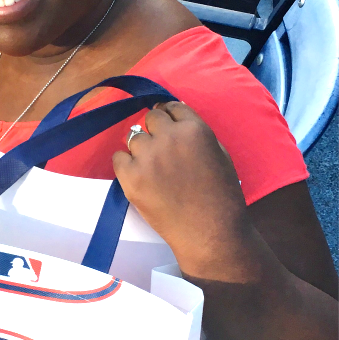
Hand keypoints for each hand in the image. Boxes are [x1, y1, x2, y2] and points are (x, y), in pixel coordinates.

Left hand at [112, 102, 250, 278]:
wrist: (209, 231)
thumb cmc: (222, 196)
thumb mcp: (219, 154)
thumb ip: (198, 135)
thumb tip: (176, 122)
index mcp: (195, 130)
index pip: (172, 108)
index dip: (168, 116)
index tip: (165, 126)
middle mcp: (169, 137)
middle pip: (150, 118)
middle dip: (154, 129)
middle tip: (158, 147)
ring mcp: (147, 156)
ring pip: (133, 137)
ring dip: (139, 147)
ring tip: (149, 165)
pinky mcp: (130, 176)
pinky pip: (118, 158)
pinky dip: (125, 164)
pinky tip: (135, 174)